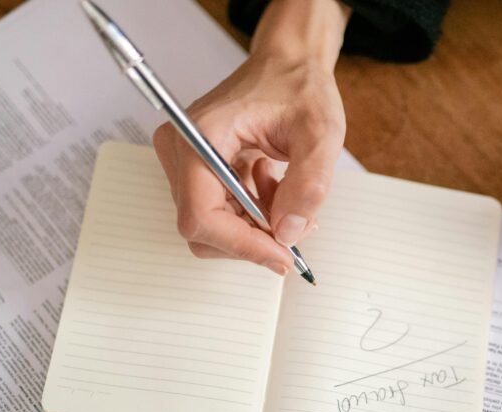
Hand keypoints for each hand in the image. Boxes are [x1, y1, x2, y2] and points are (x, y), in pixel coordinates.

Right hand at [153, 0, 348, 275]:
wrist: (288, 65)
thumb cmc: (299, 87)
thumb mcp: (320, 133)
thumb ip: (308, 185)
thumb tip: (289, 233)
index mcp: (200, 136)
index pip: (201, 215)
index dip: (242, 245)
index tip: (282, 256)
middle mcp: (180, 150)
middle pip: (202, 228)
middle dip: (251, 239)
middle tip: (295, 230)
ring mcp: (185, 162)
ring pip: (212, 226)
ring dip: (255, 226)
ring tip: (288, 200)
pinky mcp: (197, 170)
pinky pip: (219, 213)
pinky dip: (252, 214)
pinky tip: (273, 189)